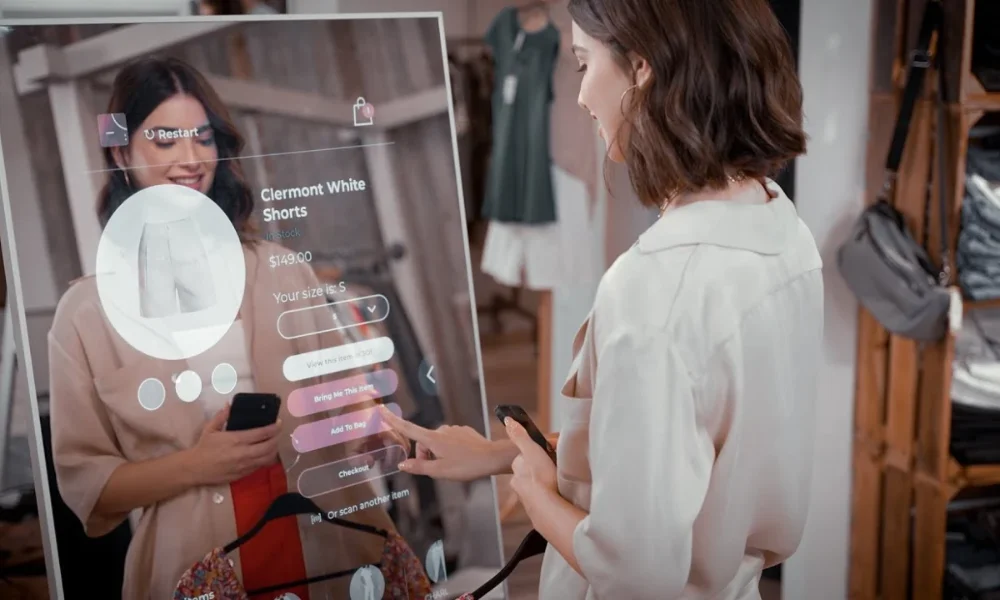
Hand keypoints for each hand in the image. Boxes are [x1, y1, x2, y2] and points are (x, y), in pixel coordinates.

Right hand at [187, 406, 281, 485]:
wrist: (194, 468)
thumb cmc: (203, 447)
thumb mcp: (210, 429)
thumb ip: (221, 416)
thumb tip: (229, 405)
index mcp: (237, 439)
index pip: (262, 433)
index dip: (274, 428)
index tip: (279, 422)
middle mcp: (244, 453)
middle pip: (269, 446)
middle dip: (277, 438)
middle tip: (279, 432)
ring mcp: (245, 465)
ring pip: (267, 458)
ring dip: (274, 450)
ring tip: (274, 442)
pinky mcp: (243, 475)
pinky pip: (260, 467)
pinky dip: (266, 460)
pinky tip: (265, 454)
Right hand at [380, 407, 512, 480]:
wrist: (492, 457)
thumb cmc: (466, 465)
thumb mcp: (440, 471)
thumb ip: (419, 467)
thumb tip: (402, 464)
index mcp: (433, 439)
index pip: (408, 428)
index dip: (393, 420)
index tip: (382, 410)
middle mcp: (441, 430)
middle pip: (423, 442)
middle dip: (425, 454)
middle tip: (437, 469)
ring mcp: (453, 429)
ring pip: (437, 442)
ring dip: (438, 453)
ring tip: (452, 465)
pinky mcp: (463, 431)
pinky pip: (450, 440)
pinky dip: (450, 449)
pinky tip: (461, 457)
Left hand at [506, 418, 558, 512]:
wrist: (547, 508)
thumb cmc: (540, 479)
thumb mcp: (532, 450)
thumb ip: (520, 436)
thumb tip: (508, 421)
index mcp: (517, 468)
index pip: (526, 456)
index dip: (537, 452)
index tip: (548, 453)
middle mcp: (518, 484)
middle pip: (530, 471)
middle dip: (540, 469)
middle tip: (555, 467)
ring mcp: (528, 498)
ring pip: (536, 486)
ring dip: (545, 483)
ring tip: (558, 481)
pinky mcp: (538, 510)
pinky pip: (544, 499)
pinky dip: (549, 496)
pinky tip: (558, 495)